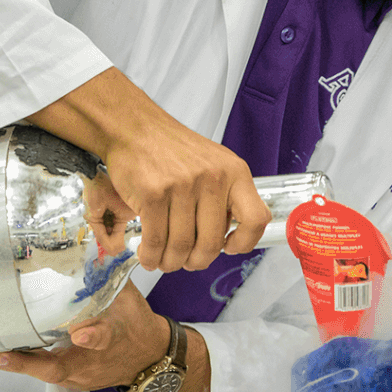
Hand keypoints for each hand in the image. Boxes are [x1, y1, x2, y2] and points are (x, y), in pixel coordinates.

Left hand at [0, 283, 170, 391]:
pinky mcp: (68, 380)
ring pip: (41, 373)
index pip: (103, 337)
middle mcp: (92, 363)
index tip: (81, 332)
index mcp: (112, 339)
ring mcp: (78, 376)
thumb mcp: (129, 299)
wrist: (148, 359)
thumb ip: (107, 277)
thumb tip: (92, 245)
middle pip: (55, 368)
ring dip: (9, 365)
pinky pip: (39, 373)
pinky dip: (16, 365)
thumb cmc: (136, 328)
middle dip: (22, 363)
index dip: (92, 335)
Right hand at [30, 69, 269, 272]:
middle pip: (212, 242)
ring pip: (182, 245)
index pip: (256, 219)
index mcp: (235, 172)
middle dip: (198, 261)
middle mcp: (212, 178)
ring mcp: (182, 186)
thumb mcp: (214, 164)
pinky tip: (148, 255)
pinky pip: (156, 240)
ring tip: (164, 260)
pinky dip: (151, 256)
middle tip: (187, 262)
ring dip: (171, 262)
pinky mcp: (153, 194)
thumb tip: (229, 238)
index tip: (229, 248)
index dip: (245, 242)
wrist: (135, 129)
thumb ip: (226, 196)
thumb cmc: (173, 150)